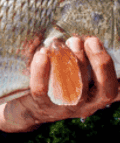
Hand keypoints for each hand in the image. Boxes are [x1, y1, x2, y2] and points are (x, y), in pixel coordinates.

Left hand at [0, 37, 119, 132]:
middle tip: (85, 40)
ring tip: (62, 44)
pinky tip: (42, 53)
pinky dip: (41, 70)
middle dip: (96, 62)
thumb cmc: (58, 82)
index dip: (109, 67)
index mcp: (97, 96)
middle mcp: (86, 104)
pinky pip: (42, 89)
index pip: (113, 88)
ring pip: (73, 89)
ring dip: (69, 63)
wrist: (30, 105)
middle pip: (102, 90)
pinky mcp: (42, 105)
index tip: (96, 42)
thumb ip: (83, 61)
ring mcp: (65, 107)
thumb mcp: (75, 75)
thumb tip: (85, 35)